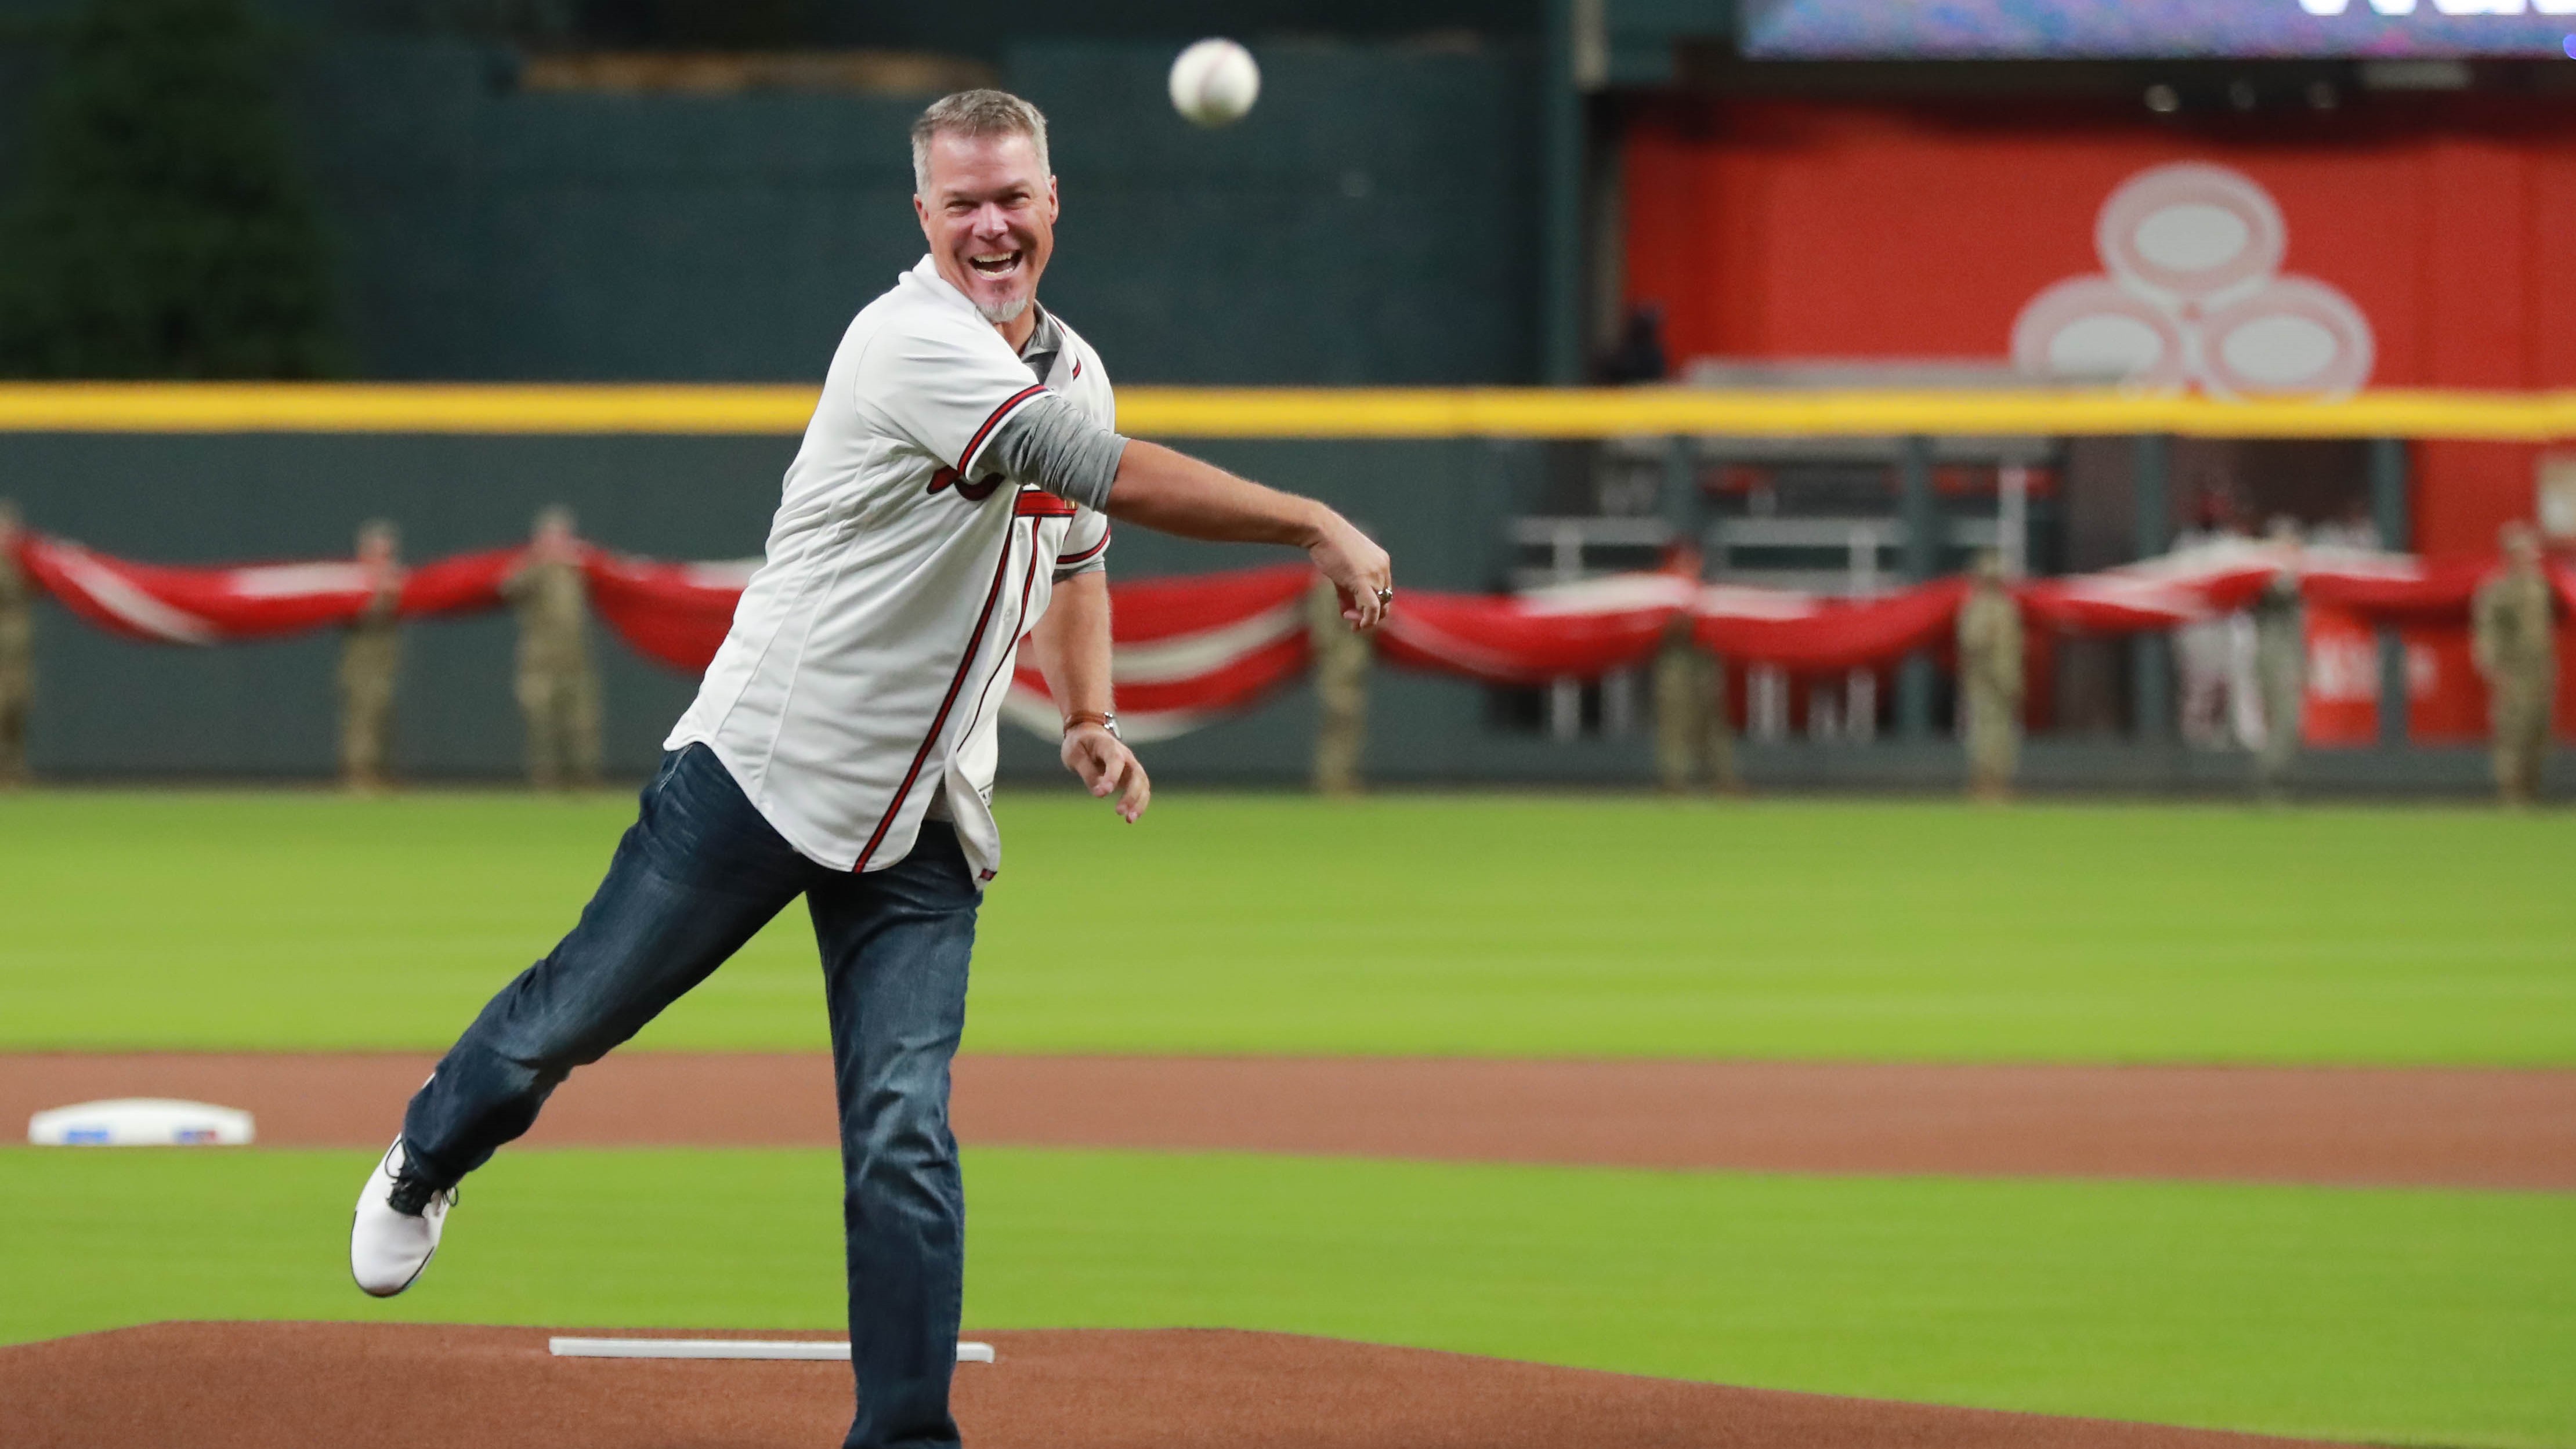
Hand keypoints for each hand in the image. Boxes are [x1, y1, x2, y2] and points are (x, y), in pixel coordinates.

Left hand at [1062, 724, 1150, 822]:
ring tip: (1129, 819)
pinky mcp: (1131, 777)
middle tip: (1119, 811)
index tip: (1105, 792)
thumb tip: (1101, 793)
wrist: (1088, 734)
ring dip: (1138, 802)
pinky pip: (1141, 790)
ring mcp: (1131, 766)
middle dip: (1130, 794)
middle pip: (1136, 774)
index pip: (1116, 760)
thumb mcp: (1074, 755)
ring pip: (1143, 784)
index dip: (1113, 775)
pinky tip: (1130, 818)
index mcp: (1109, 745)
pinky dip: (1139, 804)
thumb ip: (1087, 772)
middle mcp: (1125, 755)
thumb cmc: (1079, 744)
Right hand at [1307, 510, 1392, 630]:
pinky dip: (1368, 620)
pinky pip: (1373, 607)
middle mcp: (1382, 567)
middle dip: (1371, 615)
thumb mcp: (1342, 572)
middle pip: (1384, 600)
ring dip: (1365, 618)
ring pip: (1379, 606)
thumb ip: (1347, 593)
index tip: (1355, 614)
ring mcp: (1375, 573)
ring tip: (1350, 621)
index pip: (1384, 591)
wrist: (1320, 530)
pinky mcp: (1362, 579)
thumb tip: (1346, 614)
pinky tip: (1358, 625)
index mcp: (1381, 562)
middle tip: (1354, 624)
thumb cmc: (1328, 546)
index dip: (1373, 606)